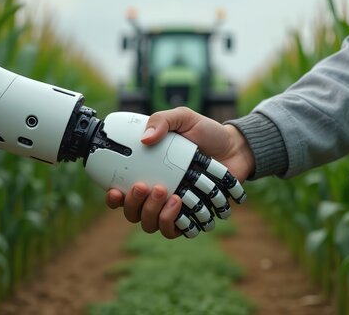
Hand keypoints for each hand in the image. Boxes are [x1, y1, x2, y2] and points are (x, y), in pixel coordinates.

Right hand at [105, 107, 254, 237]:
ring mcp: (173, 208)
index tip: (115, 191)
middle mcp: (156, 195)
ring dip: (153, 213)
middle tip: (146, 186)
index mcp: (147, 174)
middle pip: (133, 214)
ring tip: (168, 193)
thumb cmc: (207, 133)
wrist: (235, 148)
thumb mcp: (183, 118)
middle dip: (133, 204)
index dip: (113, 198)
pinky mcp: (191, 218)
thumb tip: (144, 139)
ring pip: (150, 225)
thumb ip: (162, 120)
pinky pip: (174, 230)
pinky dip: (172, 220)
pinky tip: (179, 203)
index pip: (121, 193)